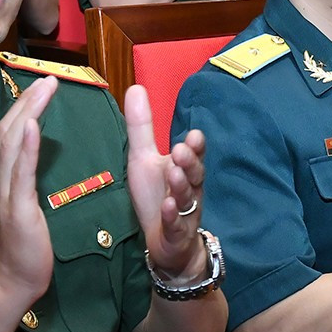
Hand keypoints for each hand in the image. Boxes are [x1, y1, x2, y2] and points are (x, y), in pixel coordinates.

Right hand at [0, 77, 57, 304]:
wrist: (10, 279)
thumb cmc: (17, 241)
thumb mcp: (9, 197)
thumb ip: (3, 166)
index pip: (9, 131)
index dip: (24, 105)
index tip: (42, 83)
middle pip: (11, 131)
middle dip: (29, 102)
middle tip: (49, 77)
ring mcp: (4, 193)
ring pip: (14, 145)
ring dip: (29, 113)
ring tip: (45, 89)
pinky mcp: (16, 209)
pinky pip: (20, 173)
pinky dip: (26, 147)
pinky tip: (33, 126)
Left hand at [122, 86, 206, 280]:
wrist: (168, 243)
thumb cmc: (158, 196)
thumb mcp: (144, 159)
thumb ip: (142, 127)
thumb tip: (136, 88)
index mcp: (184, 170)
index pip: (194, 155)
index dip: (196, 146)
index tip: (194, 134)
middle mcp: (189, 190)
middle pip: (195, 175)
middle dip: (190, 162)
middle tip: (182, 149)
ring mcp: (185, 213)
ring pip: (188, 199)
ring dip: (182, 186)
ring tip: (174, 173)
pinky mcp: (176, 235)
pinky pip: (177, 225)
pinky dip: (173, 217)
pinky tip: (168, 207)